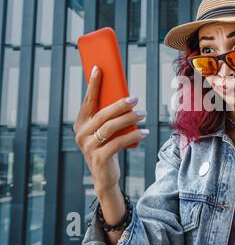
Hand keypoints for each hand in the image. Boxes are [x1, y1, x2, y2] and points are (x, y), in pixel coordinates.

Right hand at [73, 66, 148, 197]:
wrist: (105, 176)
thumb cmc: (108, 147)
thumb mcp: (106, 131)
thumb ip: (110, 117)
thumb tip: (126, 97)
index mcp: (81, 123)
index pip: (88, 101)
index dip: (93, 84)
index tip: (99, 69)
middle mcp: (81, 134)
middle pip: (102, 114)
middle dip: (120, 104)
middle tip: (135, 99)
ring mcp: (88, 147)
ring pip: (110, 128)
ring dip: (129, 119)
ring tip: (143, 114)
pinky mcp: (99, 158)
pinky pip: (118, 143)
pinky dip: (133, 135)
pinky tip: (144, 132)